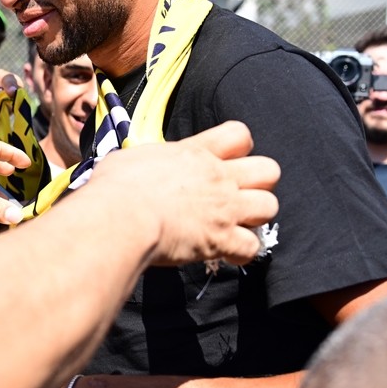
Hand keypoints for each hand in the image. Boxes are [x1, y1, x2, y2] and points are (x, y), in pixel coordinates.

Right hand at [93, 121, 280, 265]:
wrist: (120, 217)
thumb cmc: (116, 186)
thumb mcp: (132, 158)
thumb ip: (152, 162)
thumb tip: (144, 169)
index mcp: (195, 153)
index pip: (239, 134)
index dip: (238, 147)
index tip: (224, 160)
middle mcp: (218, 177)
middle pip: (269, 170)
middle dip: (258, 183)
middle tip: (236, 195)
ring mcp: (225, 209)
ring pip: (270, 206)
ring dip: (254, 218)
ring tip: (234, 225)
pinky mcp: (222, 240)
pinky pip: (253, 247)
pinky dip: (241, 252)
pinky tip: (224, 253)